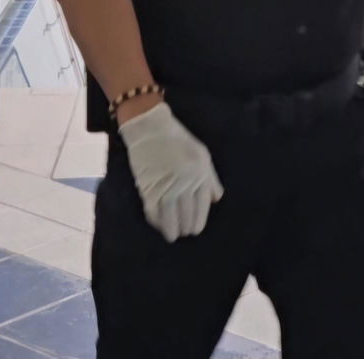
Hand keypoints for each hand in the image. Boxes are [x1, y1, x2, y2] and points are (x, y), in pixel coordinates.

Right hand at [118, 102, 223, 242]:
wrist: (150, 128)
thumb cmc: (178, 140)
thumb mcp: (202, 154)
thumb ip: (210, 178)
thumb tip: (216, 200)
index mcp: (199, 172)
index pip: (202, 205)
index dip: (198, 220)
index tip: (195, 229)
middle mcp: (184, 181)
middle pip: (186, 213)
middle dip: (186, 226)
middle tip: (184, 233)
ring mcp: (165, 184)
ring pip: (170, 216)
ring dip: (171, 229)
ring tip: (173, 235)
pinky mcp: (147, 186)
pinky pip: (152, 210)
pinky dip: (156, 221)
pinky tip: (159, 225)